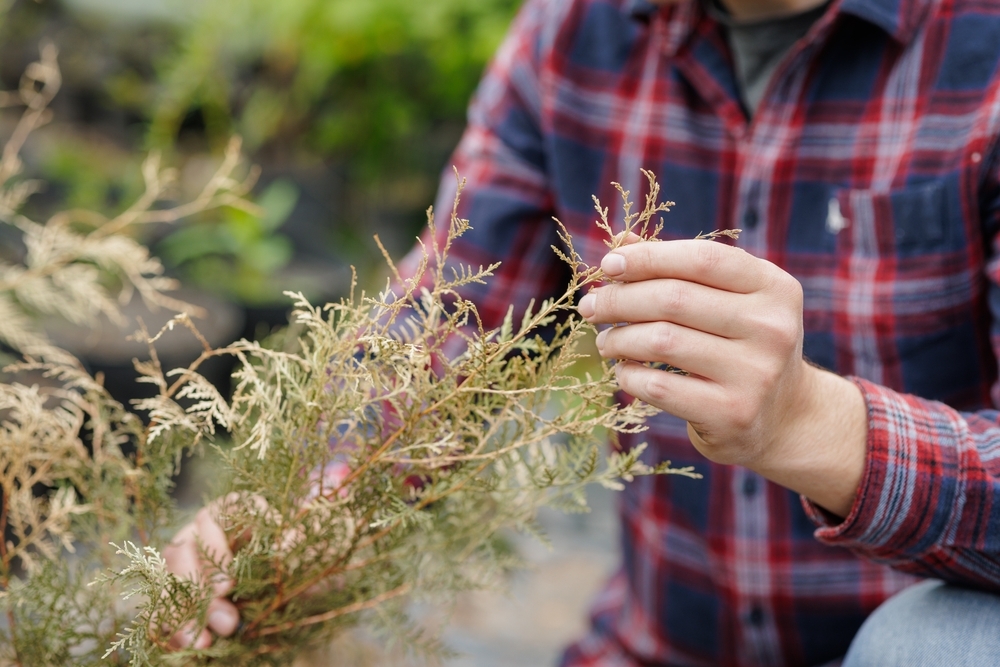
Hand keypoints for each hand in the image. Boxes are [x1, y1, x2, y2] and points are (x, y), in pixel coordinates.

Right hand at [162, 461, 351, 649]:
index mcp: (242, 510)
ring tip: (205, 641)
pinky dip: (172, 626)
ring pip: (169, 577)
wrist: (309, 585)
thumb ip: (303, 545)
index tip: (229, 585)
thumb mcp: (318, 550)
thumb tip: (282, 546)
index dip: (216, 548)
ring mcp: (193, 558)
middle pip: (186, 548)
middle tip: (227, 622)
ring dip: (181, 612)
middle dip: (200, 589)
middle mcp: (210, 529)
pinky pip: (164, 604)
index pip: (218, 515)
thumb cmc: (312, 556)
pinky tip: (188, 646)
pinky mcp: (184, 589)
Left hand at [578, 237, 866, 515]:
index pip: (701, 258)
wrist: (783, 417)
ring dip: (620, 338)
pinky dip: (630, 375)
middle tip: (591, 307)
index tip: (608, 265)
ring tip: (605, 341)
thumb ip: (679, 269)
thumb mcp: (726, 300)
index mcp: (774, 287)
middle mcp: (772, 327)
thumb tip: (621, 240)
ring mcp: (756, 373)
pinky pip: (658, 386)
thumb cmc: (740, 345)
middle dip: (620, 299)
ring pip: (661, 341)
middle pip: (674, 299)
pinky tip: (624, 371)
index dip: (648, 257)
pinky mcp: (732, 413)